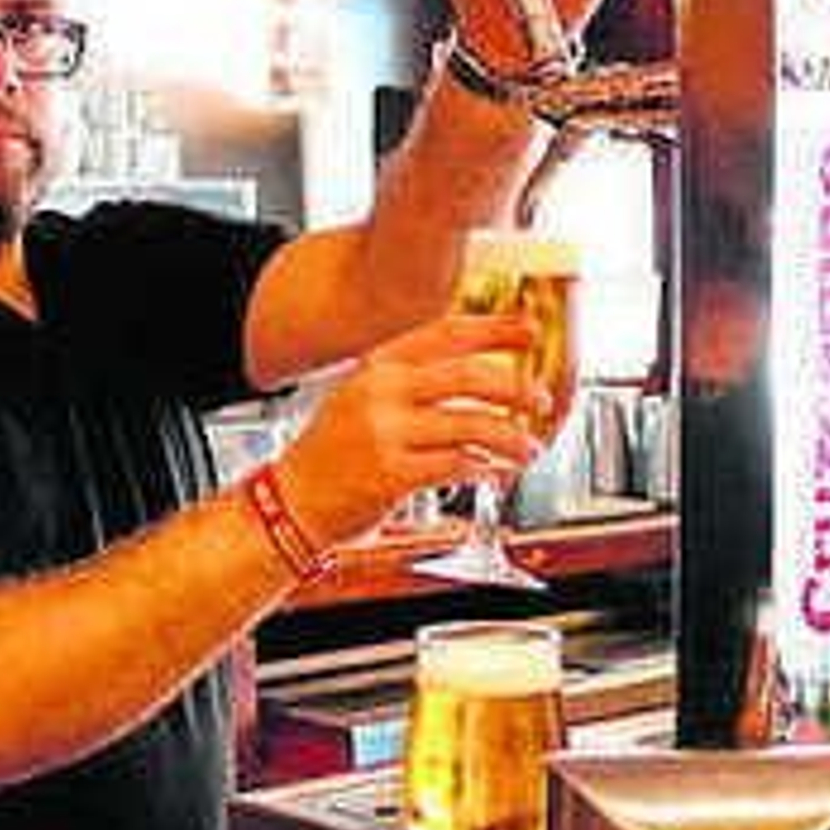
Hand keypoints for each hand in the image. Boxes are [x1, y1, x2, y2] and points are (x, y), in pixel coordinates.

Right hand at [271, 310, 550, 548]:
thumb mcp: (361, 398)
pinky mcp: (393, 474)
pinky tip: (497, 471)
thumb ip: (410, 383)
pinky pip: (458, 464)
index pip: (445, 333)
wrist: (291, 500)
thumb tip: (476, 377)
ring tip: (527, 448)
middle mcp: (381, 392)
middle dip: (515, 387)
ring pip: (471, 423)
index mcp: (377, 366)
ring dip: (510, 437)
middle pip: (468, 375)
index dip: (494, 328)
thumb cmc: (330, 454)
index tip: (528, 329)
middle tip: (539, 399)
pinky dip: (487, 468)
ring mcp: (386, 432)